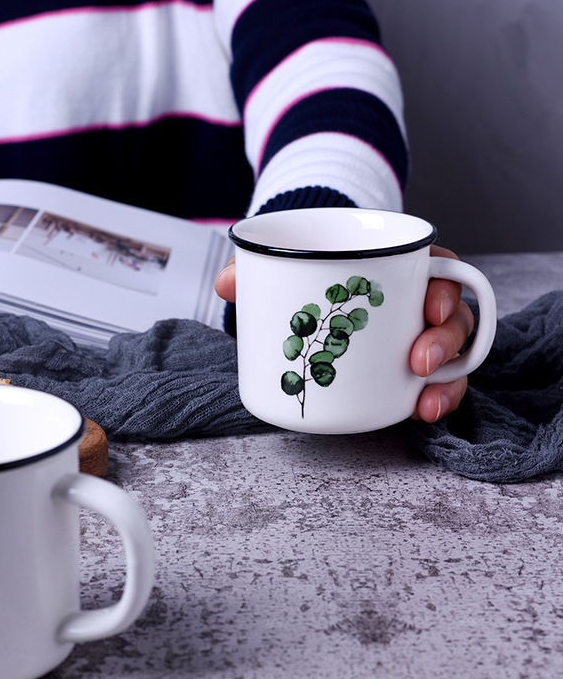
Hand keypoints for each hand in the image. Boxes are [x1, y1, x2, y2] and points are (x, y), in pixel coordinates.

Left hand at [214, 245, 474, 423]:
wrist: (306, 297)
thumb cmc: (306, 275)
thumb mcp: (283, 265)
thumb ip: (256, 269)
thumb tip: (226, 284)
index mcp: (398, 268)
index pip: (439, 270)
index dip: (445, 287)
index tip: (430, 305)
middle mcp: (416, 303)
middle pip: (453, 317)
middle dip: (445, 342)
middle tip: (418, 361)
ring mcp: (416, 338)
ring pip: (453, 356)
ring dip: (446, 381)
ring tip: (424, 403)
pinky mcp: (407, 370)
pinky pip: (436, 384)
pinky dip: (435, 399)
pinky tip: (419, 413)